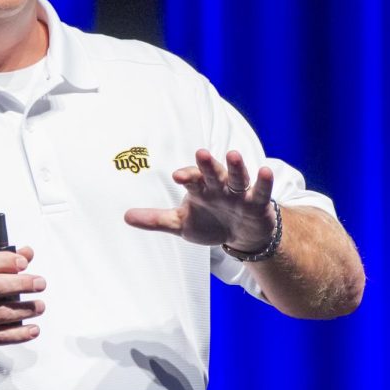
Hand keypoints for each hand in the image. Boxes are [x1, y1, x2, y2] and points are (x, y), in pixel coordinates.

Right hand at [0, 246, 45, 358]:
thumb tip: (27, 252)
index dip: (5, 261)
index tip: (24, 262)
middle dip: (21, 284)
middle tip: (40, 283)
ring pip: (0, 313)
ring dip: (25, 310)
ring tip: (40, 306)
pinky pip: (0, 337)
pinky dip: (19, 334)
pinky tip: (33, 330)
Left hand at [124, 149, 276, 251]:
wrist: (242, 235)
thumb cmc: (210, 223)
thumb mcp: (182, 224)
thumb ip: (156, 219)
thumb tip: (125, 217)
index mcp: (201, 189)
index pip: (192, 179)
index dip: (186, 176)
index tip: (177, 176)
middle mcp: (220, 186)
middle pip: (213, 173)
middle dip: (207, 164)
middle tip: (200, 153)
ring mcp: (240, 193)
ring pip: (238, 177)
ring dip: (236, 166)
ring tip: (233, 154)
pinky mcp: (259, 203)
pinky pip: (262, 192)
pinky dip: (264, 182)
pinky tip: (265, 171)